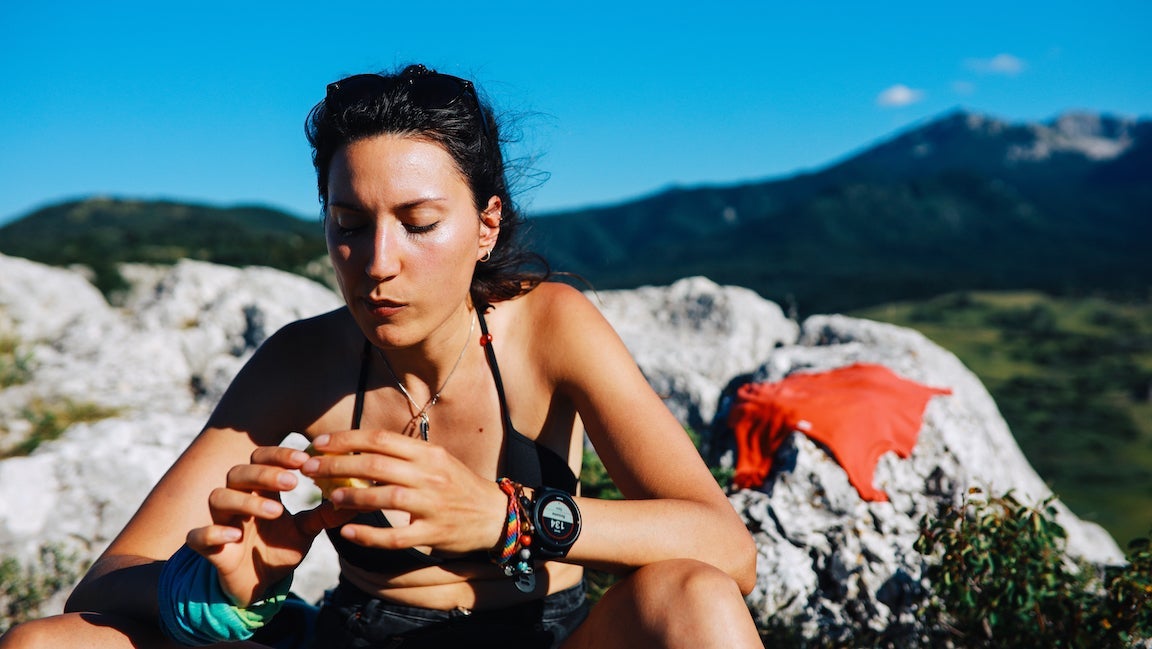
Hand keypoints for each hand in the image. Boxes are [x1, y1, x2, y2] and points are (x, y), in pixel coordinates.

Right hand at [185, 446, 352, 605]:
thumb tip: (355, 498)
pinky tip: (235, 537)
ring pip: (218, 497)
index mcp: (259, 491)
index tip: (305, 460)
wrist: (258, 585)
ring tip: (277, 512)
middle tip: (293, 482)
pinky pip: (197, 537)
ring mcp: (220, 522)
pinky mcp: (209, 550)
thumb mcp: (305, 532)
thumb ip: (325, 515)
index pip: (262, 458)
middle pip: (239, 472)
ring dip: (246, 501)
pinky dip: (212, 533)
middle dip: (265, 474)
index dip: (280, 455)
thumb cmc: (278, 549)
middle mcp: (237, 500)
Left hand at [300, 431, 507, 555]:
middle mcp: (429, 475)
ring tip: (328, 497)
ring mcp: (432, 504)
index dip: (346, 440)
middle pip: (376, 464)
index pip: (380, 439)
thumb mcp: (436, 461)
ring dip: (351, 496)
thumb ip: (403, 456)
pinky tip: (347, 533)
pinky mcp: (433, 533)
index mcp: (428, 453)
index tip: (319, 444)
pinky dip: (369, 535)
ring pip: (384, 496)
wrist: (495, 515)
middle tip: (310, 469)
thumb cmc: (459, 486)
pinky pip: (395, 536)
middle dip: (337, 465)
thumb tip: (360, 450)